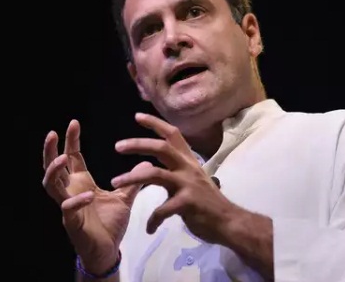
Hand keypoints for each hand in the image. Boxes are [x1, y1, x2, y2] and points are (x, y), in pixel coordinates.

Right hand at [42, 119, 150, 273]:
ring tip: (62, 159)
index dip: (71, 140)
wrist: (108, 250)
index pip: (71, 157)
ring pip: (51, 186)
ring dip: (54, 171)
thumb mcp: (124, 197)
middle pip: (52, 167)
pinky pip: (68, 209)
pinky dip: (75, 201)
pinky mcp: (72, 222)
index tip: (74, 122)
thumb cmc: (110, 223)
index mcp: (81, 182)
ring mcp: (68, 206)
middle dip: (50, 150)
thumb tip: (146, 161)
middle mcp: (71, 191)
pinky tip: (87, 195)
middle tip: (53, 133)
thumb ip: (133, 180)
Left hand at [111, 113, 237, 243]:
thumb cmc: (208, 201)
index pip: (172, 134)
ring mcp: (188, 184)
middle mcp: (188, 167)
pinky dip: (153, 219)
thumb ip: (174, 170)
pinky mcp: (187, 203)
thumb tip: (150, 165)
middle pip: (161, 147)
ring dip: (132, 177)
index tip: (137, 116)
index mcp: (188, 160)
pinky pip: (162, 209)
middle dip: (138, 144)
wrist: (228, 222)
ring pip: (155, 174)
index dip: (155, 123)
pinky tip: (149, 228)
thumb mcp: (193, 178)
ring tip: (115, 183)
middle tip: (117, 146)